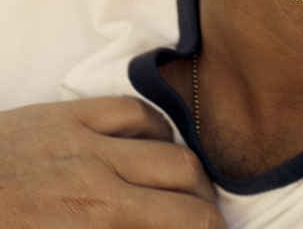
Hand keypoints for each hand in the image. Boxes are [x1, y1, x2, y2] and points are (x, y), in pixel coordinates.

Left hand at [0, 96, 224, 227]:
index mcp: (93, 224)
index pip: (182, 226)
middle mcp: (99, 183)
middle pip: (187, 190)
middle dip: (208, 214)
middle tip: (208, 228)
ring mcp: (84, 143)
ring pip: (173, 153)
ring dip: (191, 178)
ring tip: (189, 196)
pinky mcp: (65, 117)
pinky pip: (133, 115)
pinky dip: (156, 133)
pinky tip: (156, 149)